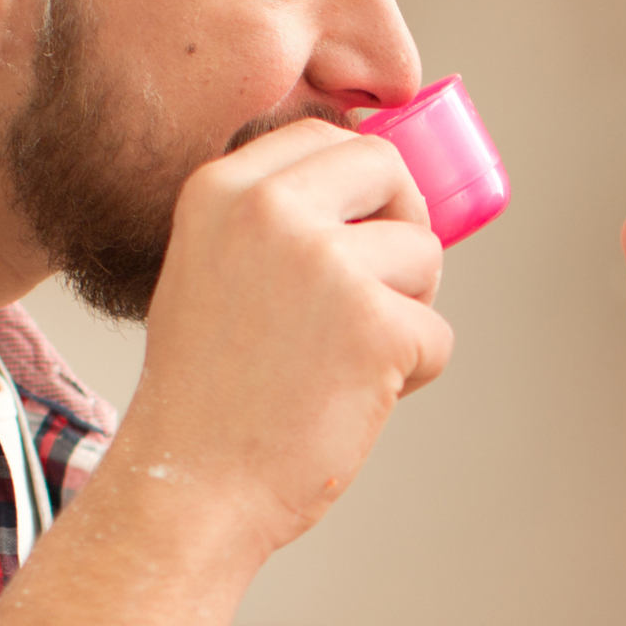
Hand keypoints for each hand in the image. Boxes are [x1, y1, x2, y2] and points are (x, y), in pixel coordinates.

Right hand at [123, 119, 452, 554]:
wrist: (189, 488)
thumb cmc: (206, 395)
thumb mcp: (211, 271)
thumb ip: (273, 223)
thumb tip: (380, 192)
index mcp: (220, 189)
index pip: (325, 137)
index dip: (362, 181)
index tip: (366, 225)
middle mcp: (270, 210)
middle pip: (388, 169)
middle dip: (402, 225)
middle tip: (382, 286)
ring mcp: (327, 263)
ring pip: (424, 254)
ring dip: (406, 311)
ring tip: (344, 362)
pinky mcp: (377, 324)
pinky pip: (436, 333)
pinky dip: (411, 374)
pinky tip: (351, 401)